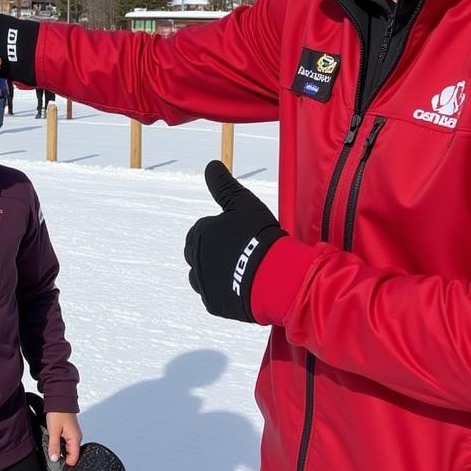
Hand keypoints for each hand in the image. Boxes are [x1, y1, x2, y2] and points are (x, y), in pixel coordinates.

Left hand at [46, 411, 81, 467]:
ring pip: (67, 448)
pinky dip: (60, 442)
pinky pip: (66, 441)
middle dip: (61, 456)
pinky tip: (54, 437)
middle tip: (52, 451)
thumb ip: (54, 446)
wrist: (60, 398)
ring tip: (52, 442)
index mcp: (75, 439)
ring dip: (60, 448)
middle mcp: (76, 437)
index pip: (74, 459)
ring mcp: (73, 434)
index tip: (56, 462)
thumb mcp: (53, 431)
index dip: (65, 463)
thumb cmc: (58, 412)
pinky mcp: (69, 430)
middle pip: (70, 454)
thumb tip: (54, 459)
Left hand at [184, 161, 284, 321]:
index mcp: (199, 234)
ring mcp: (203, 283)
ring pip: (204, 276)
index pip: (202, 230)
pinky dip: (226, 291)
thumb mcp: (243, 204)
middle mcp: (196, 259)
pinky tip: (244, 286)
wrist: (275, 278)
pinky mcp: (213, 304)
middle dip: (216, 252)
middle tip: (241, 252)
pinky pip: (215, 296)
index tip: (239, 235)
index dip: (221, 231)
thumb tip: (211, 166)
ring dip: (218, 272)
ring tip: (242, 270)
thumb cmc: (260, 237)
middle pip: (200, 253)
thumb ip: (223, 186)